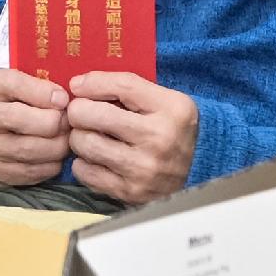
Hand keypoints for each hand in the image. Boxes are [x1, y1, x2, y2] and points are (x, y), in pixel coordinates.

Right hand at [0, 67, 71, 186]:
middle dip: (54, 122)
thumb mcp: (12, 84)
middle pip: (21, 120)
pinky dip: (48, 166)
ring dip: (56, 146)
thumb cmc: (2, 103)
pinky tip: (53, 157)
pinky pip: (28, 172)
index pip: (13, 84)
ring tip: (64, 140)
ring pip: (28, 150)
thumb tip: (62, 101)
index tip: (63, 99)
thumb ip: (36, 85)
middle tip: (68, 123)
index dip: (43, 93)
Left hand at [65, 71, 200, 204]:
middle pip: (93, 115)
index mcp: (171, 109)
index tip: (77, 85)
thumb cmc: (172, 129)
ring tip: (90, 136)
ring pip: (85, 144)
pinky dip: (84, 163)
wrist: (199, 172)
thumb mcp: (163, 100)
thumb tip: (77, 85)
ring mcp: (143, 168)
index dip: (92, 84)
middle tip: (82, 114)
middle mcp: (158, 139)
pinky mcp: (130, 191)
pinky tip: (96, 158)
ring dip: (80, 137)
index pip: (121, 86)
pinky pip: (86, 173)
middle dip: (79, 111)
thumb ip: (126, 87)